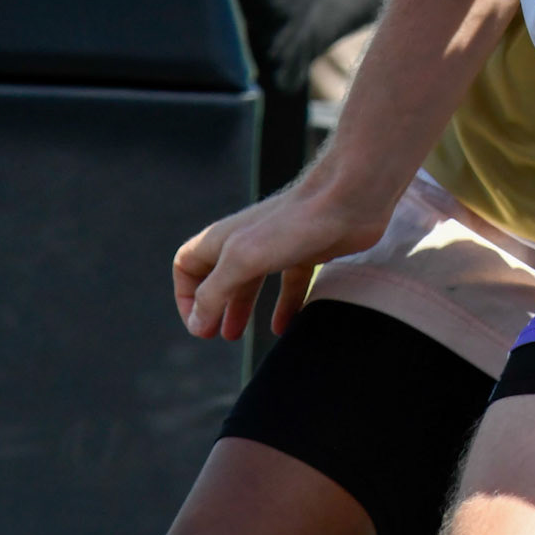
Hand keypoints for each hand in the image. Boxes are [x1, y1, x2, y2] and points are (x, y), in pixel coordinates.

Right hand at [173, 179, 391, 342]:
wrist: (349, 199)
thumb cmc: (293, 223)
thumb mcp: (242, 261)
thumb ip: (215, 293)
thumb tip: (197, 324)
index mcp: (224, 239)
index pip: (187, 265)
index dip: (186, 296)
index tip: (201, 325)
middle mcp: (247, 240)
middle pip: (219, 276)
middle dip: (214, 306)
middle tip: (217, 335)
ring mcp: (278, 245)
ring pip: (253, 280)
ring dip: (244, 307)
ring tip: (239, 335)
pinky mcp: (309, 251)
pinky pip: (290, 282)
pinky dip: (286, 304)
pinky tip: (287, 326)